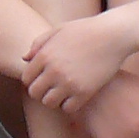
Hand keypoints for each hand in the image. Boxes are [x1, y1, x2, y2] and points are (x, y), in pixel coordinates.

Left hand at [19, 13, 135, 117]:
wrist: (113, 35)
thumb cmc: (86, 29)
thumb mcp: (59, 30)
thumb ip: (39, 43)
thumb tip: (25, 58)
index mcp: (45, 55)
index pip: (26, 78)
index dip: (33, 80)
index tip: (43, 78)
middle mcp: (54, 70)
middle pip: (35, 93)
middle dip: (41, 91)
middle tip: (52, 86)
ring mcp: (69, 83)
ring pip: (49, 103)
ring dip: (54, 99)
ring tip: (63, 91)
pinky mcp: (84, 92)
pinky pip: (68, 108)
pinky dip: (69, 104)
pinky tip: (75, 94)